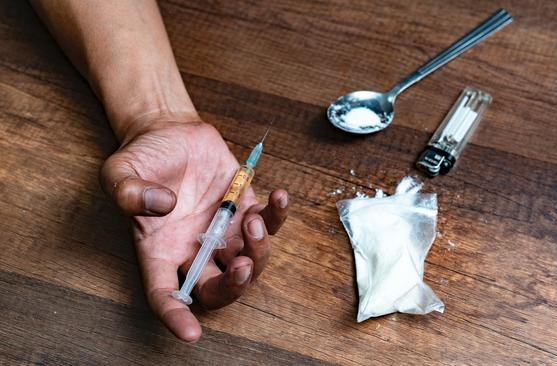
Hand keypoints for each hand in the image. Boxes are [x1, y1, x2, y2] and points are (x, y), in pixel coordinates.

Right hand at [100, 116, 288, 341]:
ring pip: (249, 262)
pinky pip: (268, 223)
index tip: (190, 333)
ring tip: (252, 221)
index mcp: (159, 251)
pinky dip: (278, 215)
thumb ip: (128, 192)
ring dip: (258, 250)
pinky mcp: (244, 208)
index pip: (165, 294)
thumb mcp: (119, 172)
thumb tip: (164, 205)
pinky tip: (278, 196)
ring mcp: (223, 231)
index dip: (176, 316)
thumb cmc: (142, 159)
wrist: (169, 132)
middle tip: (241, 268)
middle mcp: (194, 249)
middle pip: (217, 289)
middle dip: (234, 288)